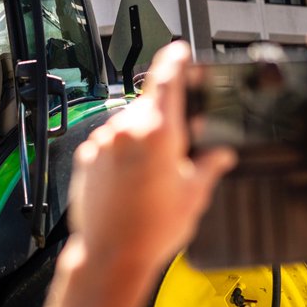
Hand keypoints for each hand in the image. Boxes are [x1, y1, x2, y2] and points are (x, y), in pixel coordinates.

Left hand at [67, 42, 235, 273]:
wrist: (110, 255)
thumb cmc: (151, 230)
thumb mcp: (192, 195)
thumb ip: (208, 166)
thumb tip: (220, 154)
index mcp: (158, 132)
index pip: (167, 79)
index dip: (175, 61)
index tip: (179, 51)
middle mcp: (126, 130)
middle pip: (149, 107)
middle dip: (164, 120)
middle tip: (177, 148)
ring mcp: (102, 142)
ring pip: (127, 126)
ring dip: (140, 138)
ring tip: (151, 176)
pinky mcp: (86, 157)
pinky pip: (108, 144)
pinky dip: (120, 153)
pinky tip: (131, 181)